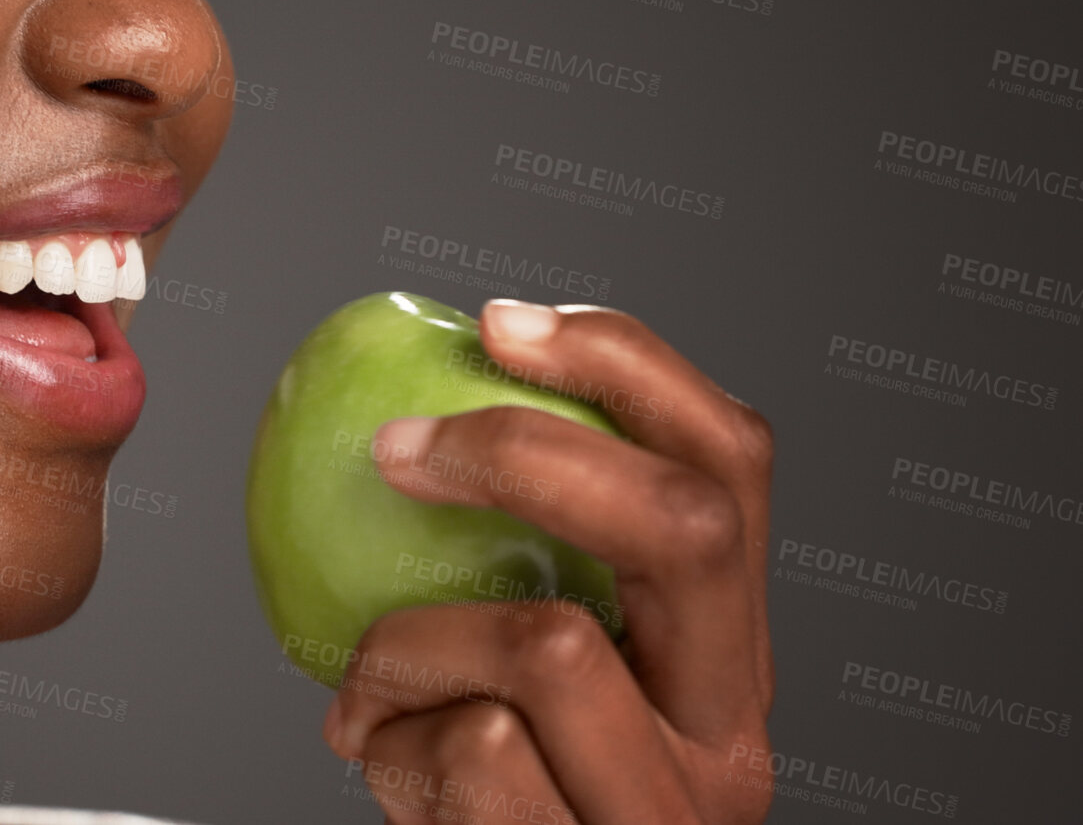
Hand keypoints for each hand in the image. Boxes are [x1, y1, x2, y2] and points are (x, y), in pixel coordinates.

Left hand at [322, 300, 774, 823]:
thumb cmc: (497, 805)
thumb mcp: (527, 686)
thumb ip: (508, 576)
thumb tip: (397, 425)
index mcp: (722, 651)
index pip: (731, 464)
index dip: (625, 367)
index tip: (496, 320)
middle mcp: (732, 728)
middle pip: (687, 523)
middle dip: (527, 453)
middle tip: (399, 447)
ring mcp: (673, 810)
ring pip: (549, 647)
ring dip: (407, 649)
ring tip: (363, 695)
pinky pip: (471, 753)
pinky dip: (387, 745)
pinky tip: (372, 766)